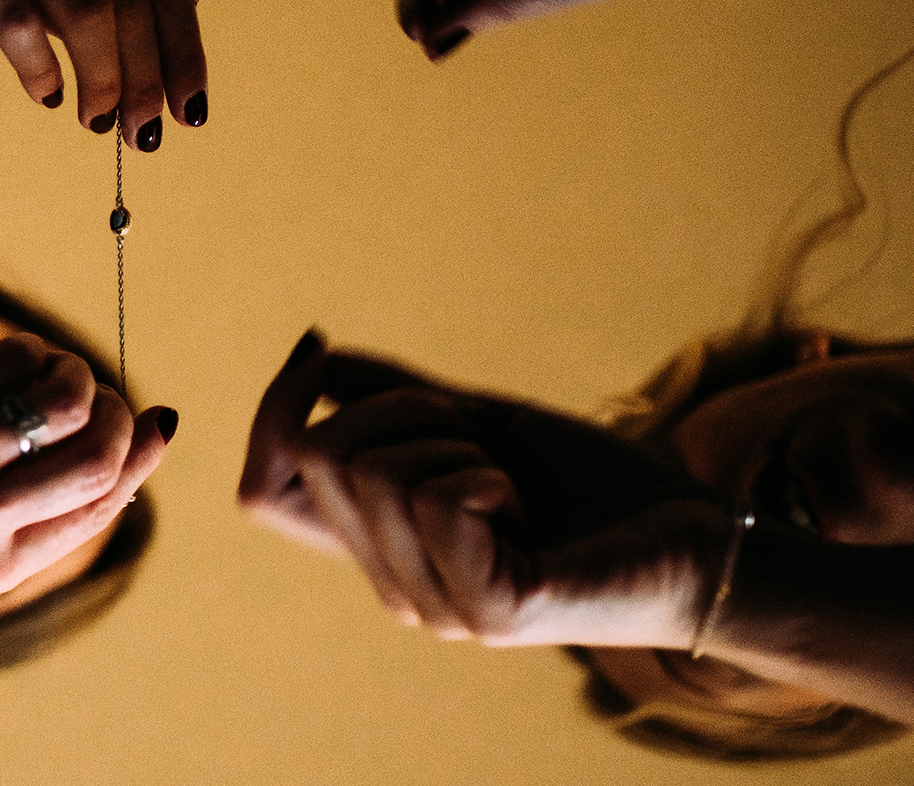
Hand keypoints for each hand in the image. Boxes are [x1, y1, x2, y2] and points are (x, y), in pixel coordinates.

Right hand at [0, 0, 207, 149]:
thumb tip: (138, 82)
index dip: (184, 52)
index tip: (190, 111)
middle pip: (131, 1)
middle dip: (143, 79)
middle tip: (139, 133)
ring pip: (86, 10)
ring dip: (101, 77)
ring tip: (94, 119)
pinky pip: (15, 19)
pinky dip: (38, 68)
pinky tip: (44, 93)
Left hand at [0, 333, 170, 603]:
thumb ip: (25, 519)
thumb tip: (126, 458)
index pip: (104, 508)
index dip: (142, 457)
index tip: (154, 420)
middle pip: (102, 458)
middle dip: (121, 413)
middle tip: (98, 392)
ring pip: (67, 403)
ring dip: (77, 372)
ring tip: (49, 370)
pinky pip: (17, 359)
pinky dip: (29, 350)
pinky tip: (4, 359)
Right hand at [241, 330, 725, 646]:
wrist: (694, 538)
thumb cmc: (589, 485)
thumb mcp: (474, 424)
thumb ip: (394, 399)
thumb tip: (317, 361)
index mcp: (380, 544)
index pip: (261, 488)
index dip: (273, 409)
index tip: (319, 345)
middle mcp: (393, 583)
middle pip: (317, 457)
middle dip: (392, 406)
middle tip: (470, 430)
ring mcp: (437, 605)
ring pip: (372, 473)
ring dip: (445, 440)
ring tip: (503, 471)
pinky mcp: (491, 611)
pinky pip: (438, 502)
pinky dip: (482, 472)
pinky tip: (521, 499)